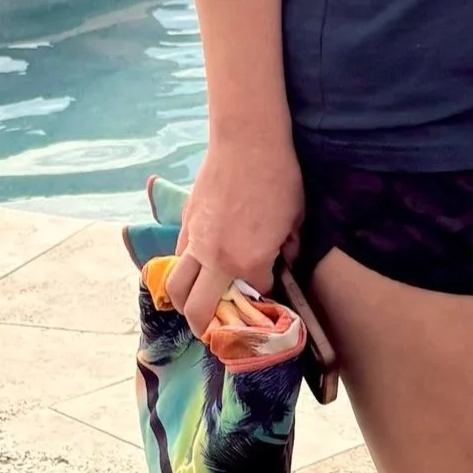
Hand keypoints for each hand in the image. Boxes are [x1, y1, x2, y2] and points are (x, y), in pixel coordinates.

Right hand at [162, 134, 303, 343]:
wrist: (247, 140)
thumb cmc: (279, 178)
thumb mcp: (296, 220)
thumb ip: (289, 250)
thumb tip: (283, 262)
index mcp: (248, 262)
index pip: (253, 299)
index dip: (263, 304)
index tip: (269, 302)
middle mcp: (215, 259)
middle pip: (199, 311)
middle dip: (207, 328)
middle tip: (217, 333)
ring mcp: (195, 241)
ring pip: (176, 288)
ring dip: (185, 305)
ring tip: (197, 310)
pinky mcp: (185, 222)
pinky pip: (178, 259)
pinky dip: (184, 272)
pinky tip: (196, 270)